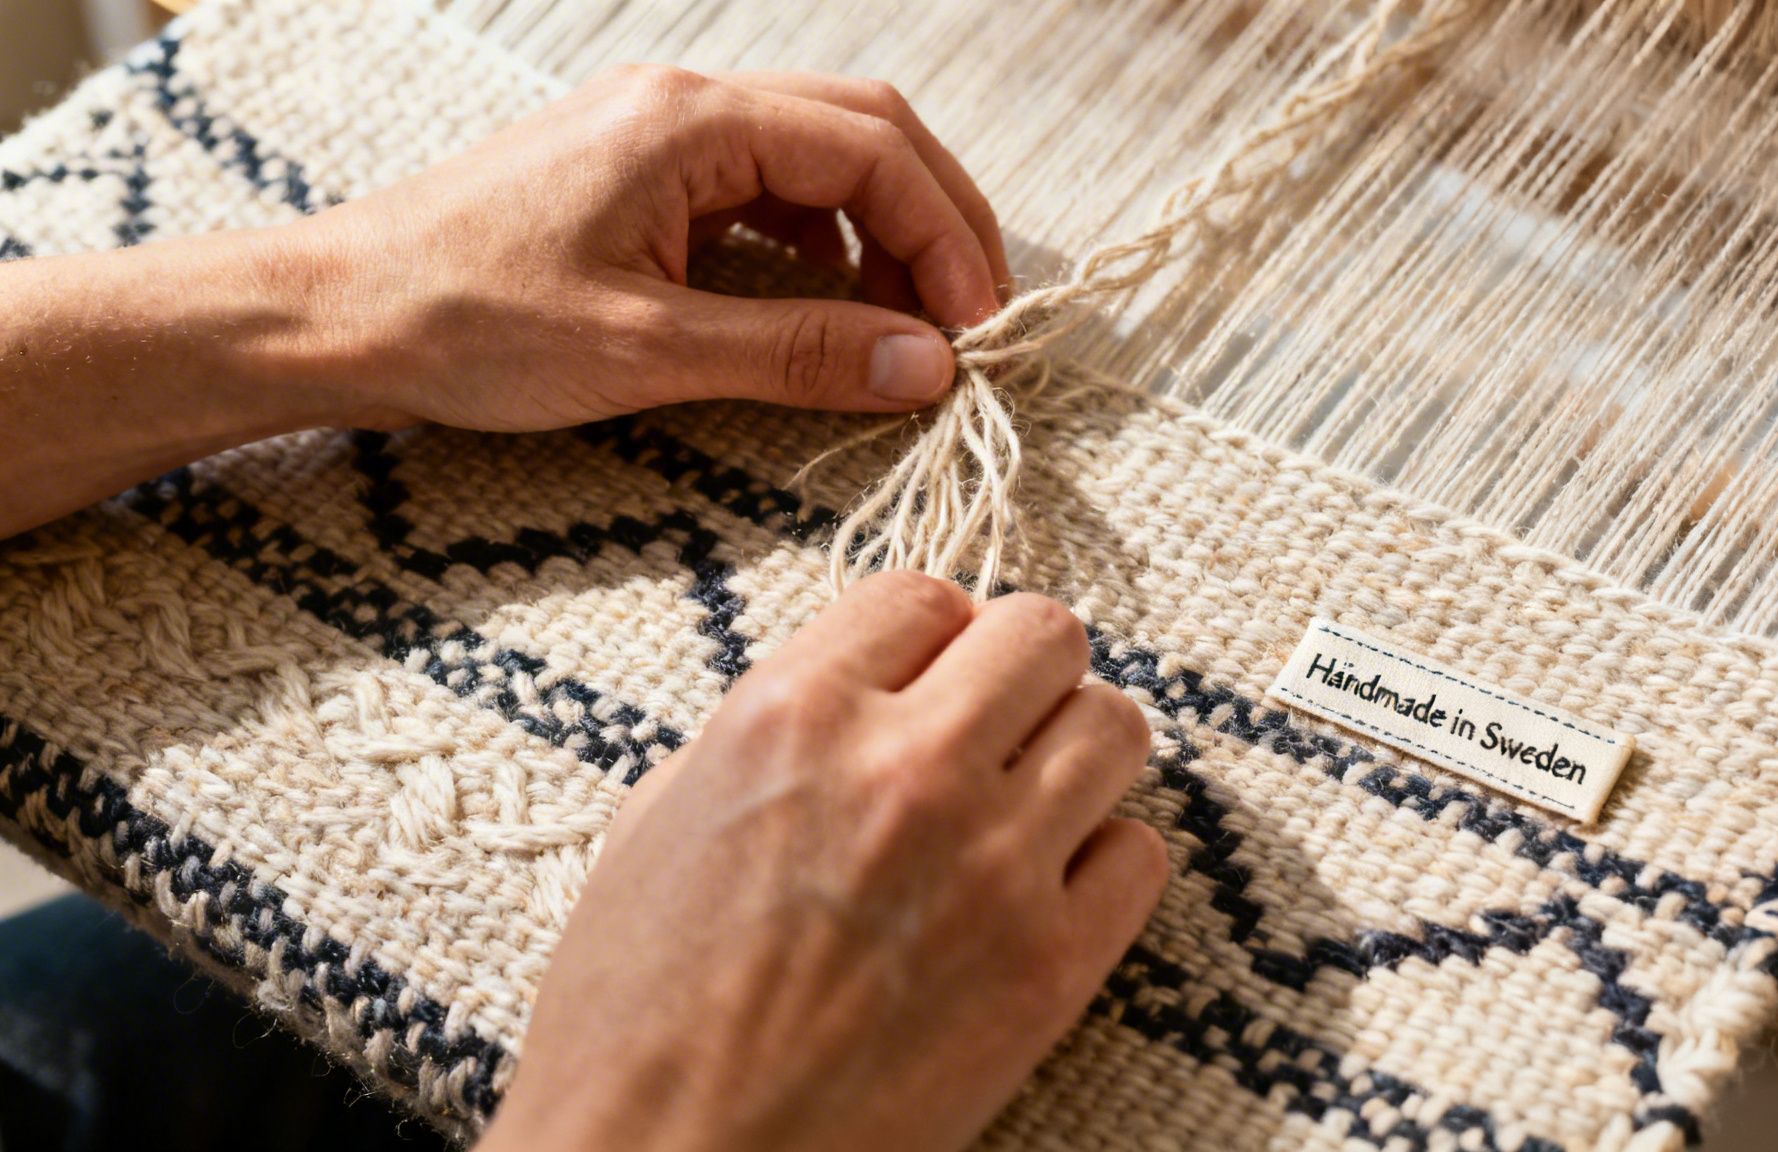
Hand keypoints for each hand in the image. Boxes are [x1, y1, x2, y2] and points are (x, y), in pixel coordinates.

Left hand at [0, 67, 1007, 537]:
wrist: (333, 316)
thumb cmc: (466, 324)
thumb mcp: (648, 350)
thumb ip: (798, 352)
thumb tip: (926, 365)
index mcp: (692, 122)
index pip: (874, 149)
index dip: (949, 237)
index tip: (981, 330)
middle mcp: (684, 104)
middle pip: (865, 129)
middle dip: (936, 218)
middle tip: (973, 317)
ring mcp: (659, 134)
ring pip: (819, 153)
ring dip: (882, 230)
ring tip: (907, 322)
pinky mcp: (638, 175)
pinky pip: (766, 185)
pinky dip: (821, 240)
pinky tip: (826, 301)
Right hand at [478, 573, 1168, 1151]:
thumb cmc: (633, 1014)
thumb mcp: (659, 821)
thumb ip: (770, 731)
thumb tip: (857, 690)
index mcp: (791, 714)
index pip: (924, 595)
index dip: (934, 633)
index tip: (932, 673)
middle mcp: (905, 766)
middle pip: (1044, 635)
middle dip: (1022, 674)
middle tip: (995, 727)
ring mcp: (991, 865)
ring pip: (1116, 726)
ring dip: (1077, 753)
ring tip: (1031, 803)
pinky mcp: (1049, 967)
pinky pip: (1142, 855)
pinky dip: (1103, 864)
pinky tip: (1045, 894)